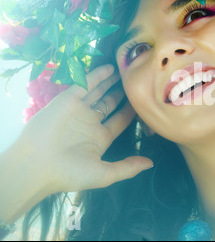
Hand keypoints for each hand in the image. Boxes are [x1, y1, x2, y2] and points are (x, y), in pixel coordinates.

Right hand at [18, 64, 152, 192]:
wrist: (37, 166)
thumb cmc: (70, 173)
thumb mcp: (105, 174)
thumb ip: (128, 167)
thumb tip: (151, 164)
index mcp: (100, 138)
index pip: (120, 120)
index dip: (131, 111)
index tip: (144, 101)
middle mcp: (90, 122)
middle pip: (110, 103)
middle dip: (121, 93)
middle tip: (135, 81)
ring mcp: (79, 110)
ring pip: (98, 91)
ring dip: (111, 81)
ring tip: (125, 71)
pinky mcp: (67, 99)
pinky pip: (85, 84)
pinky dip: (97, 75)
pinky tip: (110, 68)